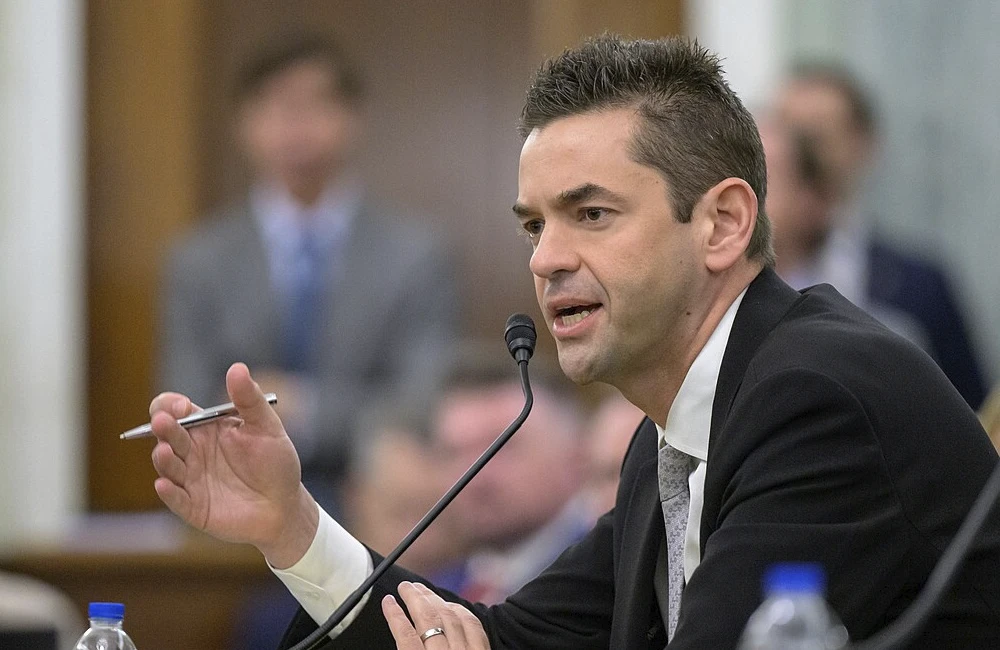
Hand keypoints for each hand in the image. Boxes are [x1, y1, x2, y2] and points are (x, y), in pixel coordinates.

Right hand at [150, 362, 317, 567]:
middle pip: (167, 436)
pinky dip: (169, 493)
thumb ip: (249, 399)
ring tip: (163, 450)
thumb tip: (237, 368)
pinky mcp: (194, 507)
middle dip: (163, 428)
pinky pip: (177, 500)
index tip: (183, 406)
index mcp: (206, 428)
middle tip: (163, 421)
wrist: (285, 503)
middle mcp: (193, 452)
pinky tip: (163, 485)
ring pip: (168, 466)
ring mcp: (191, 480)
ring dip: (163, 459)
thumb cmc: (275, 462)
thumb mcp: (266, 426)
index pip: (175, 411)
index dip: (171, 405)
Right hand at [383, 582, 489, 649]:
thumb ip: (408, 649)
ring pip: (449, 618)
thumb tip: (402, 630)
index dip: (394, 615)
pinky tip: (450, 606)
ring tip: (423, 590)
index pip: (405, 636)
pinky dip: (460, 612)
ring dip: (435, 599)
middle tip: (405, 585)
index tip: (388, 600)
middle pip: (428, 620)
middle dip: (415, 598)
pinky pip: (472, 625)